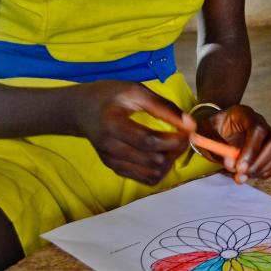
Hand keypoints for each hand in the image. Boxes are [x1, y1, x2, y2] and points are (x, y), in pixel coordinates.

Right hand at [73, 81, 193, 184]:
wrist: (80, 110)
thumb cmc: (109, 96)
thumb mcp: (135, 91)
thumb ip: (163, 106)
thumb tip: (189, 124)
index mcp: (112, 125)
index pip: (148, 141)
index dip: (174, 140)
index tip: (189, 131)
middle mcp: (110, 148)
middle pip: (152, 161)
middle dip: (175, 150)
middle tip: (183, 136)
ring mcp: (111, 162)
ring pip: (151, 175)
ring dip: (169, 162)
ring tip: (172, 145)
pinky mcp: (115, 169)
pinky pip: (145, 179)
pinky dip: (159, 169)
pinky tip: (161, 153)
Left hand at [195, 104, 270, 182]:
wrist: (216, 128)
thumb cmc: (210, 129)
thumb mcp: (204, 133)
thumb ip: (216, 148)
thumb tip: (231, 164)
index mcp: (245, 115)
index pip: (257, 129)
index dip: (251, 150)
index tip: (239, 167)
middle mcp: (261, 124)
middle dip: (257, 163)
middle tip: (240, 176)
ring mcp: (268, 136)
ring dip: (260, 170)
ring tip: (241, 177)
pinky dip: (266, 172)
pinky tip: (250, 175)